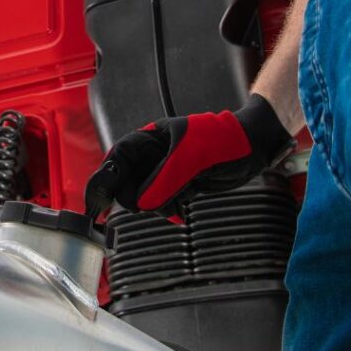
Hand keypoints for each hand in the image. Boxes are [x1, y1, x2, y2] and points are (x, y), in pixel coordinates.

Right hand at [84, 94, 293, 219]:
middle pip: (126, 183)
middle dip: (140, 198)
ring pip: (143, 197)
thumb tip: (143, 203)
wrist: (253, 148)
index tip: (96, 203)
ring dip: (158, 207)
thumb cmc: (223, 140)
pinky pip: (160, 204)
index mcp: (148, 139)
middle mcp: (152, 156)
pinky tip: (182, 211)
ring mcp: (164, 172)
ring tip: (180, 203)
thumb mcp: (192, 157)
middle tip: (159, 204)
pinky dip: (169, 211)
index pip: (116, 159)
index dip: (103, 180)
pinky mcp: (177, 186)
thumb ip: (165, 179)